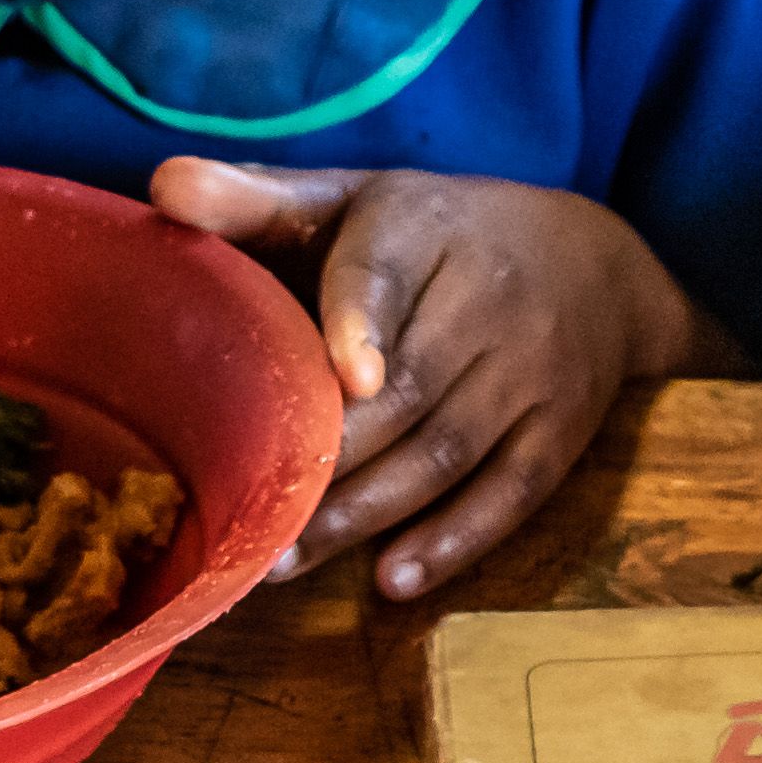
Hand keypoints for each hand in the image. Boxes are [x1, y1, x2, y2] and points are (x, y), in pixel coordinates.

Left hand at [148, 160, 712, 601]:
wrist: (599, 259)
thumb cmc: (439, 235)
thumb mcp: (360, 198)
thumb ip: (261, 198)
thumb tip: (162, 184)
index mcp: (424, 228)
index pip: (391, 273)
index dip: (365, 324)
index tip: (346, 377)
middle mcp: (489, 298)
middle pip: (410, 390)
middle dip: (331, 460)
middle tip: (250, 518)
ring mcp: (534, 369)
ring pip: (448, 450)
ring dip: (367, 513)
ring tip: (283, 564)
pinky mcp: (564, 429)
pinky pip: (513, 491)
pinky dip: (457, 539)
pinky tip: (394, 579)